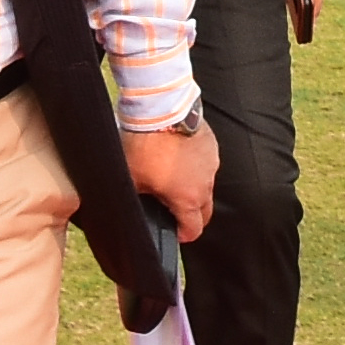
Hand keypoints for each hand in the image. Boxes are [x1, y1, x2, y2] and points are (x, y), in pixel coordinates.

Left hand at [125, 117, 217, 242]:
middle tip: (175, 210)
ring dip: (194, 187)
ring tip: (173, 177)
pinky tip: (179, 156)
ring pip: (206, 185)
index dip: (183, 235)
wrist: (160, 109)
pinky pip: (206, 163)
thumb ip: (138, 198)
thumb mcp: (132, 178)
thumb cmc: (145, 144)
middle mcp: (205, 183)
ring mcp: (212, 162)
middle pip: (205, 211)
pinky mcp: (212, 144)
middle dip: (192, 215)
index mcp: (188, 198)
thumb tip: (133, 206)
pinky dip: (196, 165)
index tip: (175, 232)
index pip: (194, 230)